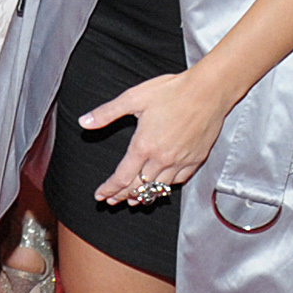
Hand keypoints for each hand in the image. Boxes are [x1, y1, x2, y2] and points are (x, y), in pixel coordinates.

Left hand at [81, 70, 231, 205]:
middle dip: (122, 196)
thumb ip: (106, 113)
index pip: (122, 177)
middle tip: (112, 201)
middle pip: (139, 187)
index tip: (101, 195)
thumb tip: (84, 122)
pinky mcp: (196, 159)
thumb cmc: (173, 91)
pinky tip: (161, 186)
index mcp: (143, 146)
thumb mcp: (133, 98)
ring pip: (159, 188)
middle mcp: (162, 158)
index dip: (109, 189)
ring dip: (144, 195)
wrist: (208, 91)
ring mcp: (181, 161)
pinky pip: (179, 181)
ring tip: (133, 199)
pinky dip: (167, 187)